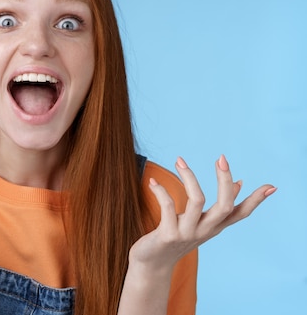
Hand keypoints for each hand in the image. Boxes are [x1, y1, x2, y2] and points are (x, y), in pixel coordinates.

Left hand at [129, 155, 275, 271]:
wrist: (152, 265)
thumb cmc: (175, 238)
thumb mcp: (199, 222)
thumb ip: (217, 206)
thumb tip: (239, 182)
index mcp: (214, 227)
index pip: (241, 214)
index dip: (255, 200)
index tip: (271, 186)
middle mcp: (205, 231)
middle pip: (224, 205)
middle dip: (224, 181)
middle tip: (221, 159)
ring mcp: (187, 233)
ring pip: (197, 200)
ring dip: (189, 177)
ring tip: (179, 160)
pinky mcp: (168, 235)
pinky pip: (168, 206)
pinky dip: (161, 191)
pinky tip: (153, 182)